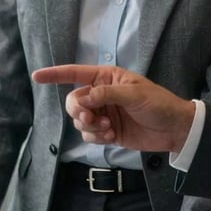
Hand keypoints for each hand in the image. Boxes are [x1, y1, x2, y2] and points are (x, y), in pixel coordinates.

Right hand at [32, 65, 194, 153]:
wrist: (174, 129)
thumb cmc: (158, 104)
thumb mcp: (134, 94)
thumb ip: (107, 95)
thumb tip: (84, 98)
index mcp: (107, 77)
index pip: (76, 73)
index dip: (55, 74)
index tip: (36, 76)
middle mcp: (102, 94)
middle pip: (73, 101)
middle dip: (78, 111)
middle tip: (91, 117)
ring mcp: (103, 113)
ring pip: (79, 120)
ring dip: (89, 126)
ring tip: (108, 128)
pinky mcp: (106, 131)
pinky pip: (88, 134)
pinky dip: (96, 137)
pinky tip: (111, 136)